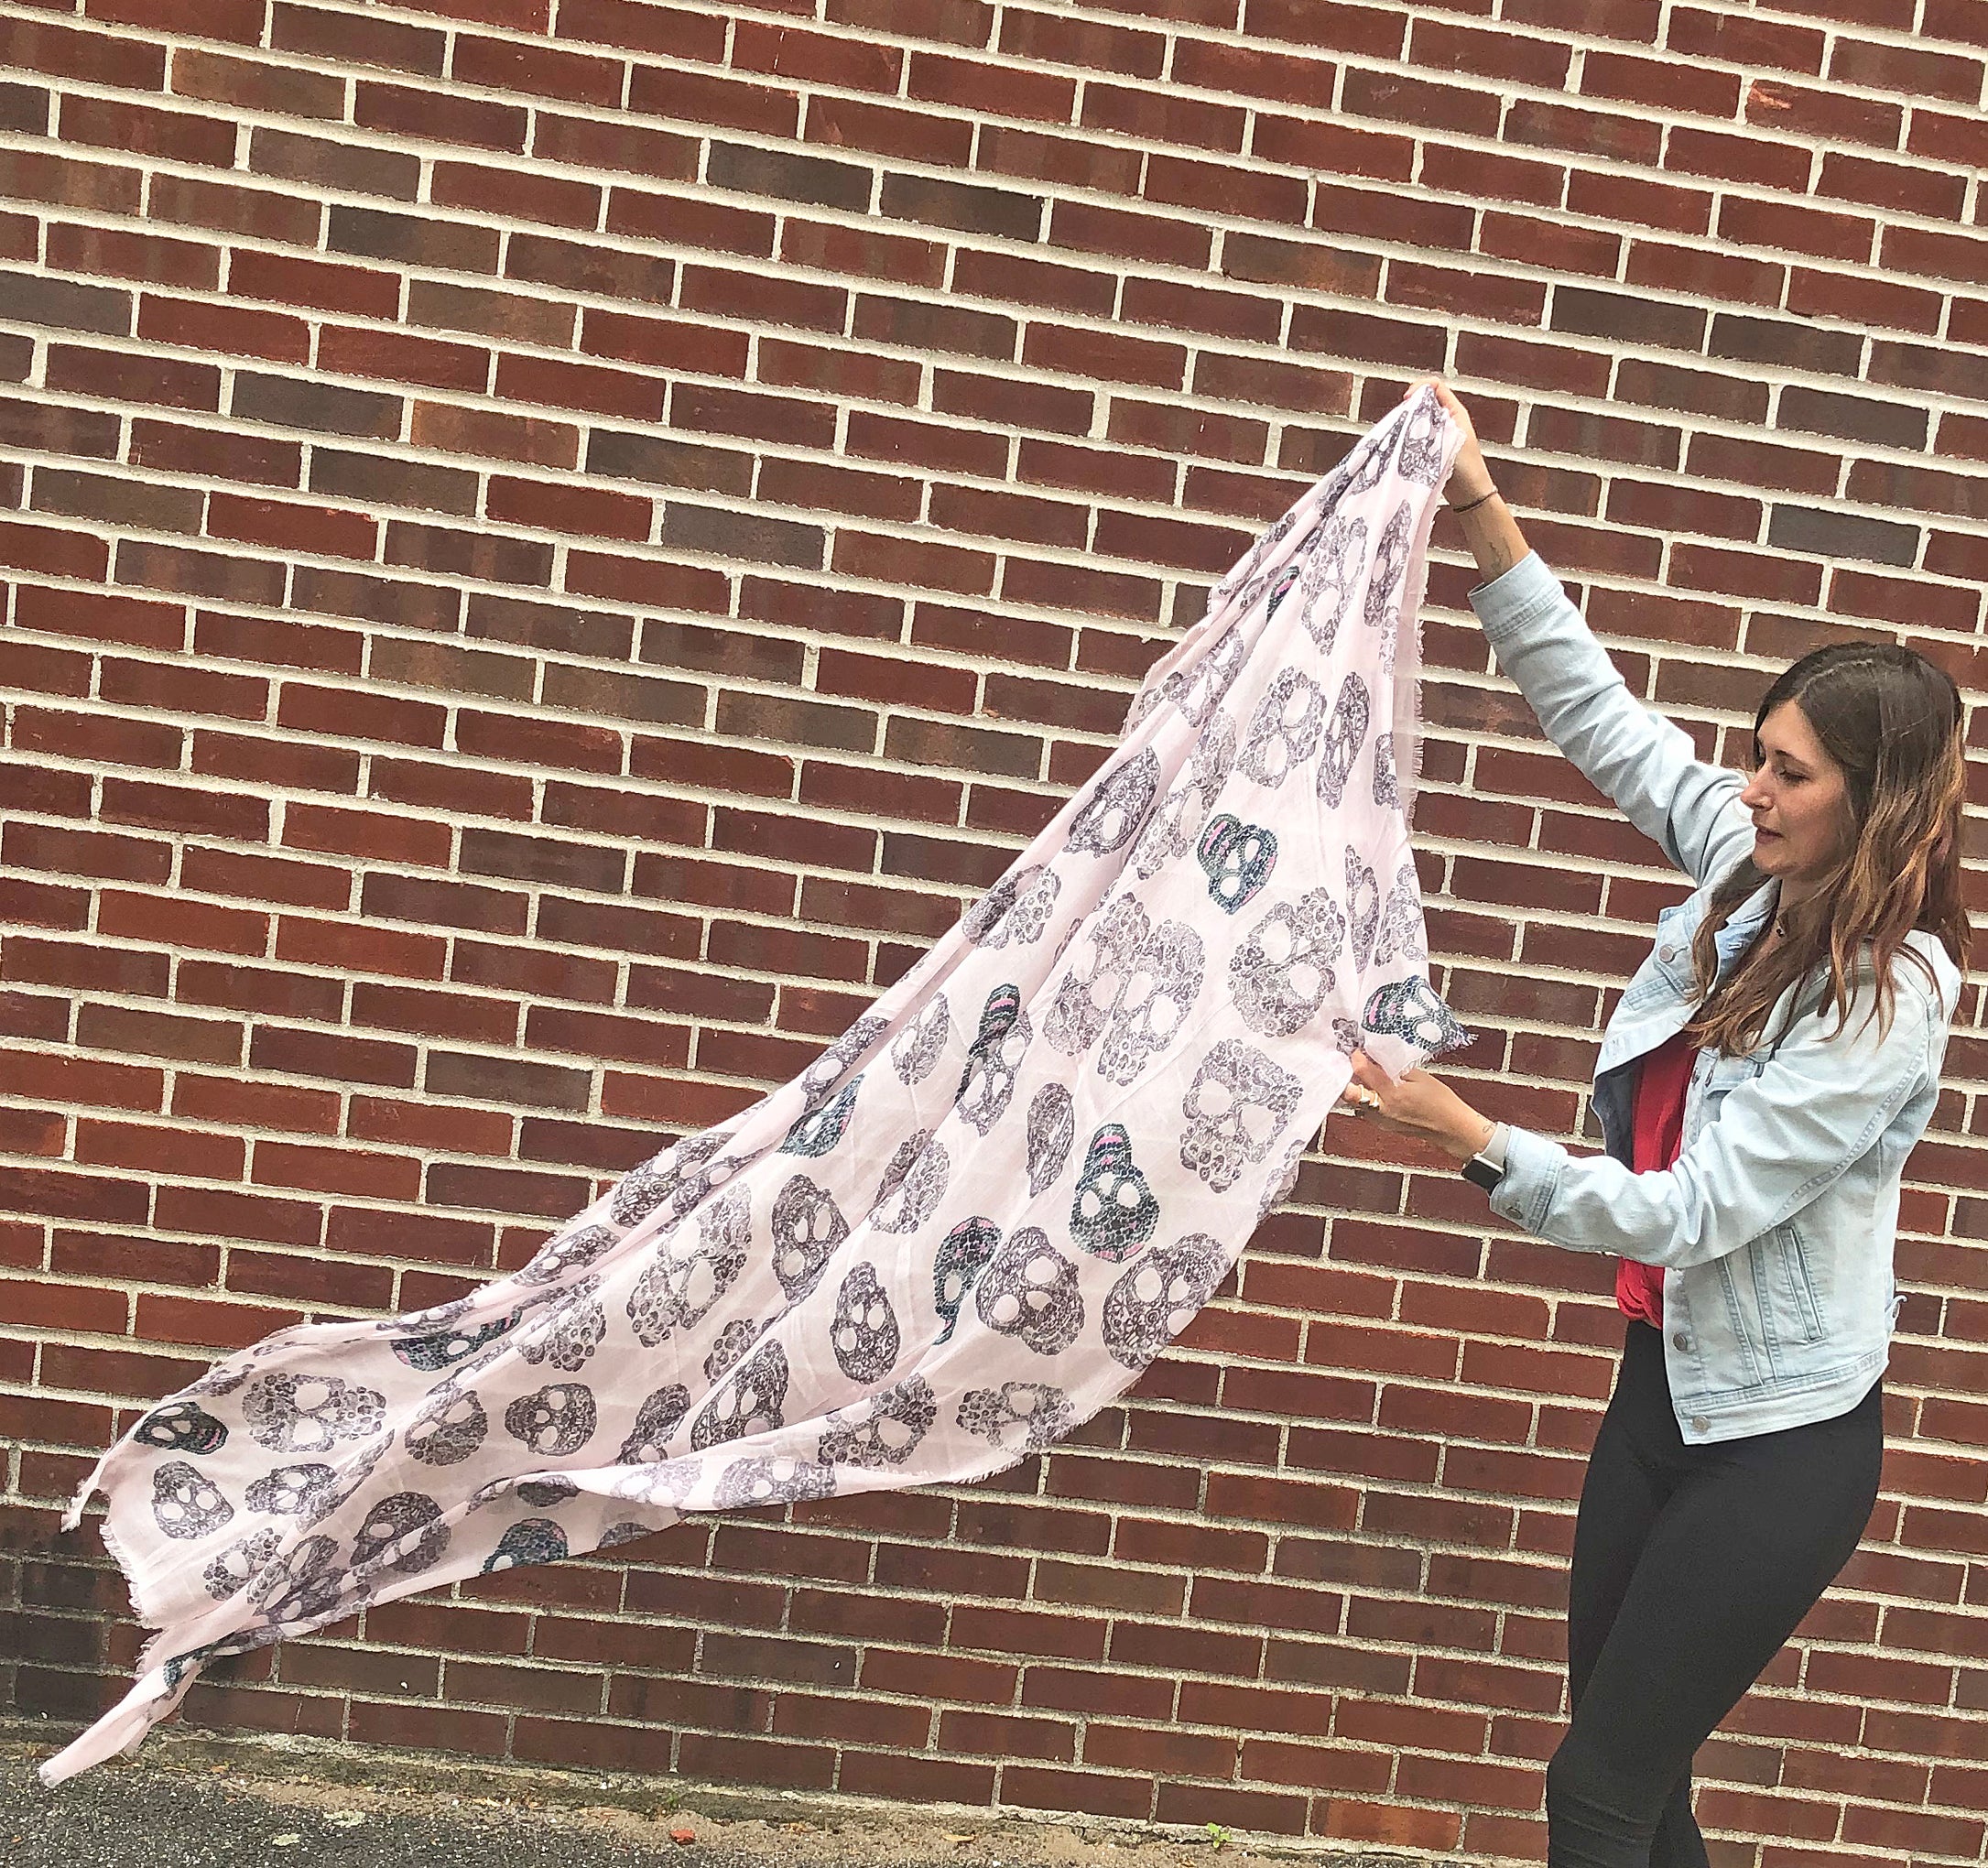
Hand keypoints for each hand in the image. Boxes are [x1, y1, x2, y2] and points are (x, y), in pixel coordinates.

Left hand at [1334, 1049, 1493, 1164]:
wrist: (1452, 1128)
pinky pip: (1365, 1110)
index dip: (1356, 1058)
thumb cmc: (1441, 1101)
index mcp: (1393, 1095)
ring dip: (1355, 1088)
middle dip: (1347, 1077)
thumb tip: (1376, 1059)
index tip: (1357, 1050)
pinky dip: (1365, 1098)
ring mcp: (1381, 1121)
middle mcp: (1382, 1110)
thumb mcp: (1420, 1077)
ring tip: (1361, 1075)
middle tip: (1351, 1064)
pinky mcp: (1383, 1126)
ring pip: (1355, 1103)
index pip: (1363, 1073)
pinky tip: (1372, 1089)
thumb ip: (1395, 1068)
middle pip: (1350, 1093)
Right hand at [1402, 376, 1493, 507]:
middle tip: (1400, 422)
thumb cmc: (1467, 468)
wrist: (1470, 495)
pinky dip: (1407, 439)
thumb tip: (1412, 412)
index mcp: (1455, 411)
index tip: (1406, 400)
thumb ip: (1433, 423)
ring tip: (1399, 437)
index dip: (1419, 387)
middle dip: (1409, 409)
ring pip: (1417, 420)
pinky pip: (1415, 437)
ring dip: (1407, 425)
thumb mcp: (1451, 438)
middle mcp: (1446, 419)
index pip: (1435, 386)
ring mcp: (1438, 434)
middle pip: (1422, 402)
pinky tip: (1402, 449)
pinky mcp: (1430, 449)